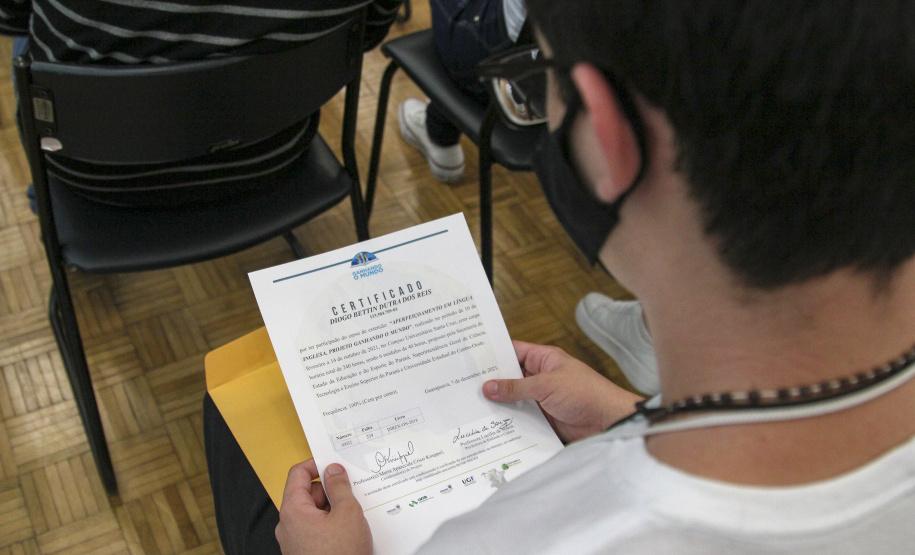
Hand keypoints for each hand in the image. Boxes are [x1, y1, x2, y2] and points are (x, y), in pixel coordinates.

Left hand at [275, 460, 371, 554]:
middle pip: (308, 494)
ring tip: (355, 516)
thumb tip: (334, 470)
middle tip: (352, 492)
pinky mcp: (305, 552)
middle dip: (330, 491)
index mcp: (293, 510)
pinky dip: (332, 525)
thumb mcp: (347, 514)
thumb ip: (339, 487)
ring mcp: (295, 541)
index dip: (317, 465)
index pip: (298, 474)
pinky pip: (317, 529)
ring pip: (315, 513)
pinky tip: (350, 531)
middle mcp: (288, 525)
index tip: (334, 463)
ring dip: (334, 509)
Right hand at [484, 340, 643, 441]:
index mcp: (544, 359)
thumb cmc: (586, 393)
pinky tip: (490, 424)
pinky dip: (509, 420)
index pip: (513, 351)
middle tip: (463, 385)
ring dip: (498, 403)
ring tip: (470, 406)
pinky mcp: (543, 418)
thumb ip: (516, 387)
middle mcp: (541, 377)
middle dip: (491, 381)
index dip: (494, 353)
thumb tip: (489, 386)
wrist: (608, 422)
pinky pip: (521, 417)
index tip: (470, 357)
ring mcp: (541, 398)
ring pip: (514, 399)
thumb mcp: (547, 385)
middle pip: (510, 377)